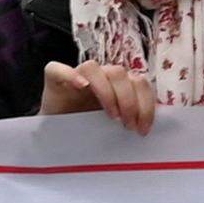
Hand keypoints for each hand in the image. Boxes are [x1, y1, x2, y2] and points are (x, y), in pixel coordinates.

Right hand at [40, 58, 156, 134]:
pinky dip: (71, 75)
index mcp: (118, 84)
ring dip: (106, 91)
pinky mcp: (54, 78)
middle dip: (129, 101)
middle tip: (128, 126)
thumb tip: (149, 131)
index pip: (139, 83)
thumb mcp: (114, 128)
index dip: (146, 104)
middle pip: (120, 74)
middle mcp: (100, 75)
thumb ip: (131, 121)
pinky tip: (82, 86)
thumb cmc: (88, 131)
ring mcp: (77, 75)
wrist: (58, 134)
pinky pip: (58, 69)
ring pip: (94, 68)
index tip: (143, 129)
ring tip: (111, 116)